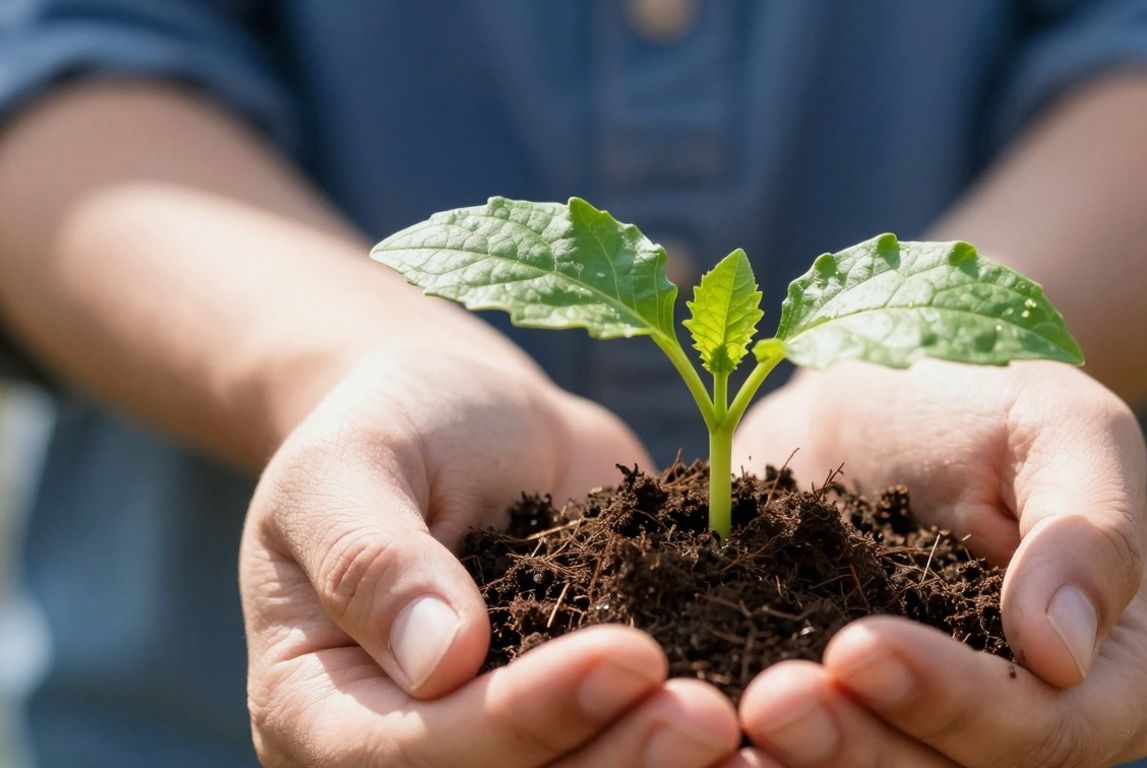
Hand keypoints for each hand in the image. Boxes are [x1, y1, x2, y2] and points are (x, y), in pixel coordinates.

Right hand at [240, 346, 740, 765]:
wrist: (469, 418)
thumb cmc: (393, 425)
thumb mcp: (351, 463)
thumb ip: (370, 555)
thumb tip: (438, 662)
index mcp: (321, 708)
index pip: (413, 751)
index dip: (522, 720)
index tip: (629, 654)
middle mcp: (410, 748)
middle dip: (614, 763)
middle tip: (710, 715)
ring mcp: (501, 739)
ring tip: (751, 726)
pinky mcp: (578, 717)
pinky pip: (625, 744)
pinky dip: (692, 750)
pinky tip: (768, 723)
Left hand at [732, 360, 1146, 766]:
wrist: (882, 400)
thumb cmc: (989, 402)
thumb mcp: (1062, 427)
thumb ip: (1087, 529)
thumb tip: (1062, 654)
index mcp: (1107, 678)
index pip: (1044, 727)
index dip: (954, 702)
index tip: (858, 645)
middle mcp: (1023, 728)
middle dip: (858, 746)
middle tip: (771, 699)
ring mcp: (929, 731)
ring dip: (804, 762)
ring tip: (734, 717)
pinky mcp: (847, 717)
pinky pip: (810, 753)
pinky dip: (760, 752)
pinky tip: (703, 727)